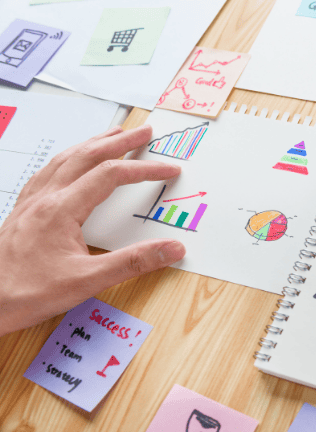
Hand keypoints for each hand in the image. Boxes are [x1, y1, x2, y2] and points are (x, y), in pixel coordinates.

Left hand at [0, 125, 184, 335]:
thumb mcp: (88, 281)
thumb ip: (134, 262)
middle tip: (144, 132)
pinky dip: (66, 159)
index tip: (168, 170)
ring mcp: (30, 203)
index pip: (111, 176)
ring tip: (112, 135)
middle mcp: (44, 199)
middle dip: (119, 142)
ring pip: (64, 159)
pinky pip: (46, 173)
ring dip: (92, 144)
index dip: (143, 170)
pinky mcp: (22, 212)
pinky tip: (69, 162)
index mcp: (61, 209)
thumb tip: (172, 249)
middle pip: (86, 157)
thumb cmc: (30, 293)